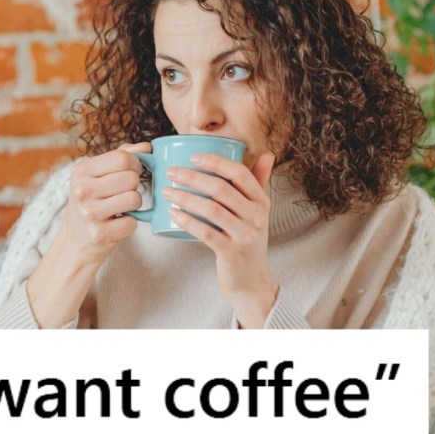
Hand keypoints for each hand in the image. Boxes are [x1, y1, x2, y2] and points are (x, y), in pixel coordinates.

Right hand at [60, 142, 149, 264]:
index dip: (135, 164)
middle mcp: (82, 190)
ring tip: (121, 208)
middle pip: (131, 178)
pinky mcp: (98, 234)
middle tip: (124, 193)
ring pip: (134, 198)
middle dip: (135, 186)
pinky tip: (117, 224)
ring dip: (134, 205)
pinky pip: (132, 223)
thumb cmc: (92, 202)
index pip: (122, 158)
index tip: (132, 172)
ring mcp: (89, 213)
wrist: (75, 241)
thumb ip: (122, 155)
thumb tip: (147, 147)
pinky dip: (130, 224)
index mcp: (82, 171)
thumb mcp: (97, 175)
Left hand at [162, 152, 278, 326]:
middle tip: (171, 172)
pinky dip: (188, 221)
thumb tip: (267, 154)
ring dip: (186, 198)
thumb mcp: (258, 211)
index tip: (193, 157)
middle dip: (193, 177)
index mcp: (262, 201)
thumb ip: (259, 183)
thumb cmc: (248, 239)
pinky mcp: (231, 252)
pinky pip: (206, 233)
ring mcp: (245, 235)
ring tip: (167, 191)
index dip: (216, 162)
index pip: (240, 173)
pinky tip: (173, 213)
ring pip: (212, 209)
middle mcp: (257, 216)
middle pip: (222, 189)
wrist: (252, 278)